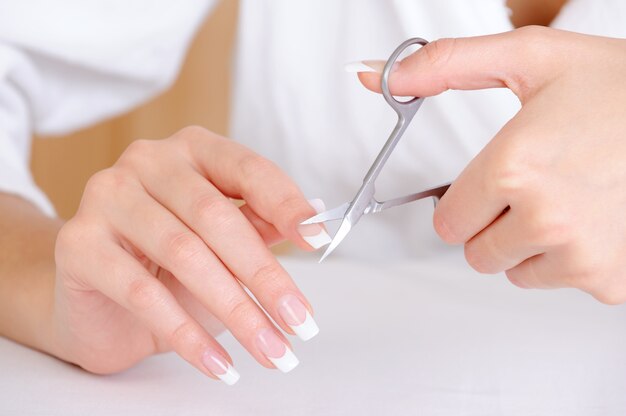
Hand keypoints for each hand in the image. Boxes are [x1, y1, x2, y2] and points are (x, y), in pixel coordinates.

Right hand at [51, 126, 328, 383]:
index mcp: (191, 150)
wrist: (95, 295)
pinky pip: (142, 294)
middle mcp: (147, 163)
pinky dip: (187, 334)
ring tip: (270, 349)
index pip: (248, 169)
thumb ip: (261, 226)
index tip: (318, 240)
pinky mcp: (78, 244)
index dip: (286, 204)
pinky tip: (219, 363)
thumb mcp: (221, 242)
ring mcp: (107, 198)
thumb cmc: (165, 264)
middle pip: (218, 217)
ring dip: (236, 312)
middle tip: (300, 321)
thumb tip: (314, 223)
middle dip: (265, 276)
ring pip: (185, 255)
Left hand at [357, 27, 625, 303]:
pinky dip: (570, 259)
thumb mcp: (528, 57)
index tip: (490, 183)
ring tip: (569, 199)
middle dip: (493, 224)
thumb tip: (377, 76)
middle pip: (476, 252)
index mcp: (514, 166)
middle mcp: (546, 217)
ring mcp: (581, 254)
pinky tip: (596, 219)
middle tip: (534, 186)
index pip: (447, 222)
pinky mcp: (610, 280)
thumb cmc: (622, 88)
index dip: (465, 201)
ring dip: (529, 244)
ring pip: (515, 272)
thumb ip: (444, 66)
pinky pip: (561, 283)